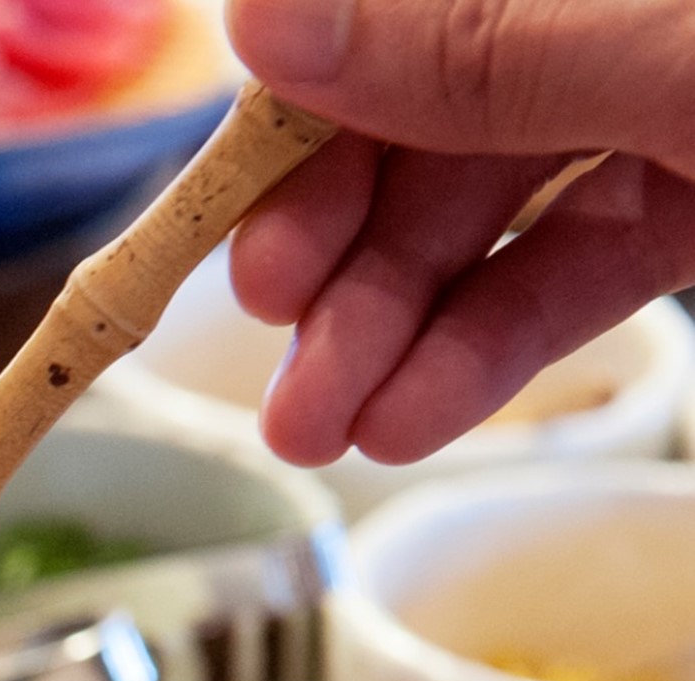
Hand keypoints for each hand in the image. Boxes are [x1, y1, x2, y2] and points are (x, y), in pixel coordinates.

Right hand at [218, 0, 694, 466]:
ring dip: (389, 325)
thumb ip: (477, 38)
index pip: (384, 15)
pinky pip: (576, 265)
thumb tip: (261, 21)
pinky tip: (410, 416)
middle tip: (271, 340)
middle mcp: (607, 17)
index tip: (241, 219)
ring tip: (317, 426)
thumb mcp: (672, 44)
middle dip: (336, 241)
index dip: (298, 119)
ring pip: (487, 212)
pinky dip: (489, 346)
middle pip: (422, 119)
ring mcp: (659, 104)